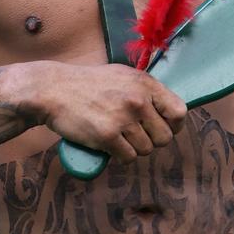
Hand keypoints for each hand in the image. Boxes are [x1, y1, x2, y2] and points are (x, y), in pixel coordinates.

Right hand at [38, 62, 186, 163]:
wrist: (54, 90)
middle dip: (151, 140)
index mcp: (145, 84)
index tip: (163, 127)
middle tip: (134, 134)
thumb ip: (146, 91)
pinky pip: (128, 157)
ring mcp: (124, 119)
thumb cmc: (88, 84)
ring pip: (146, 150)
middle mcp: (138, 101)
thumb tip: (169, 111)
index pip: (179, 112)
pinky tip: (110, 144)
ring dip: (134, 148)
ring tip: (118, 136)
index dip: (174, 125)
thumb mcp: (122, 76)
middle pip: (165, 137)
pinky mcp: (108, 136)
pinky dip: (120, 155)